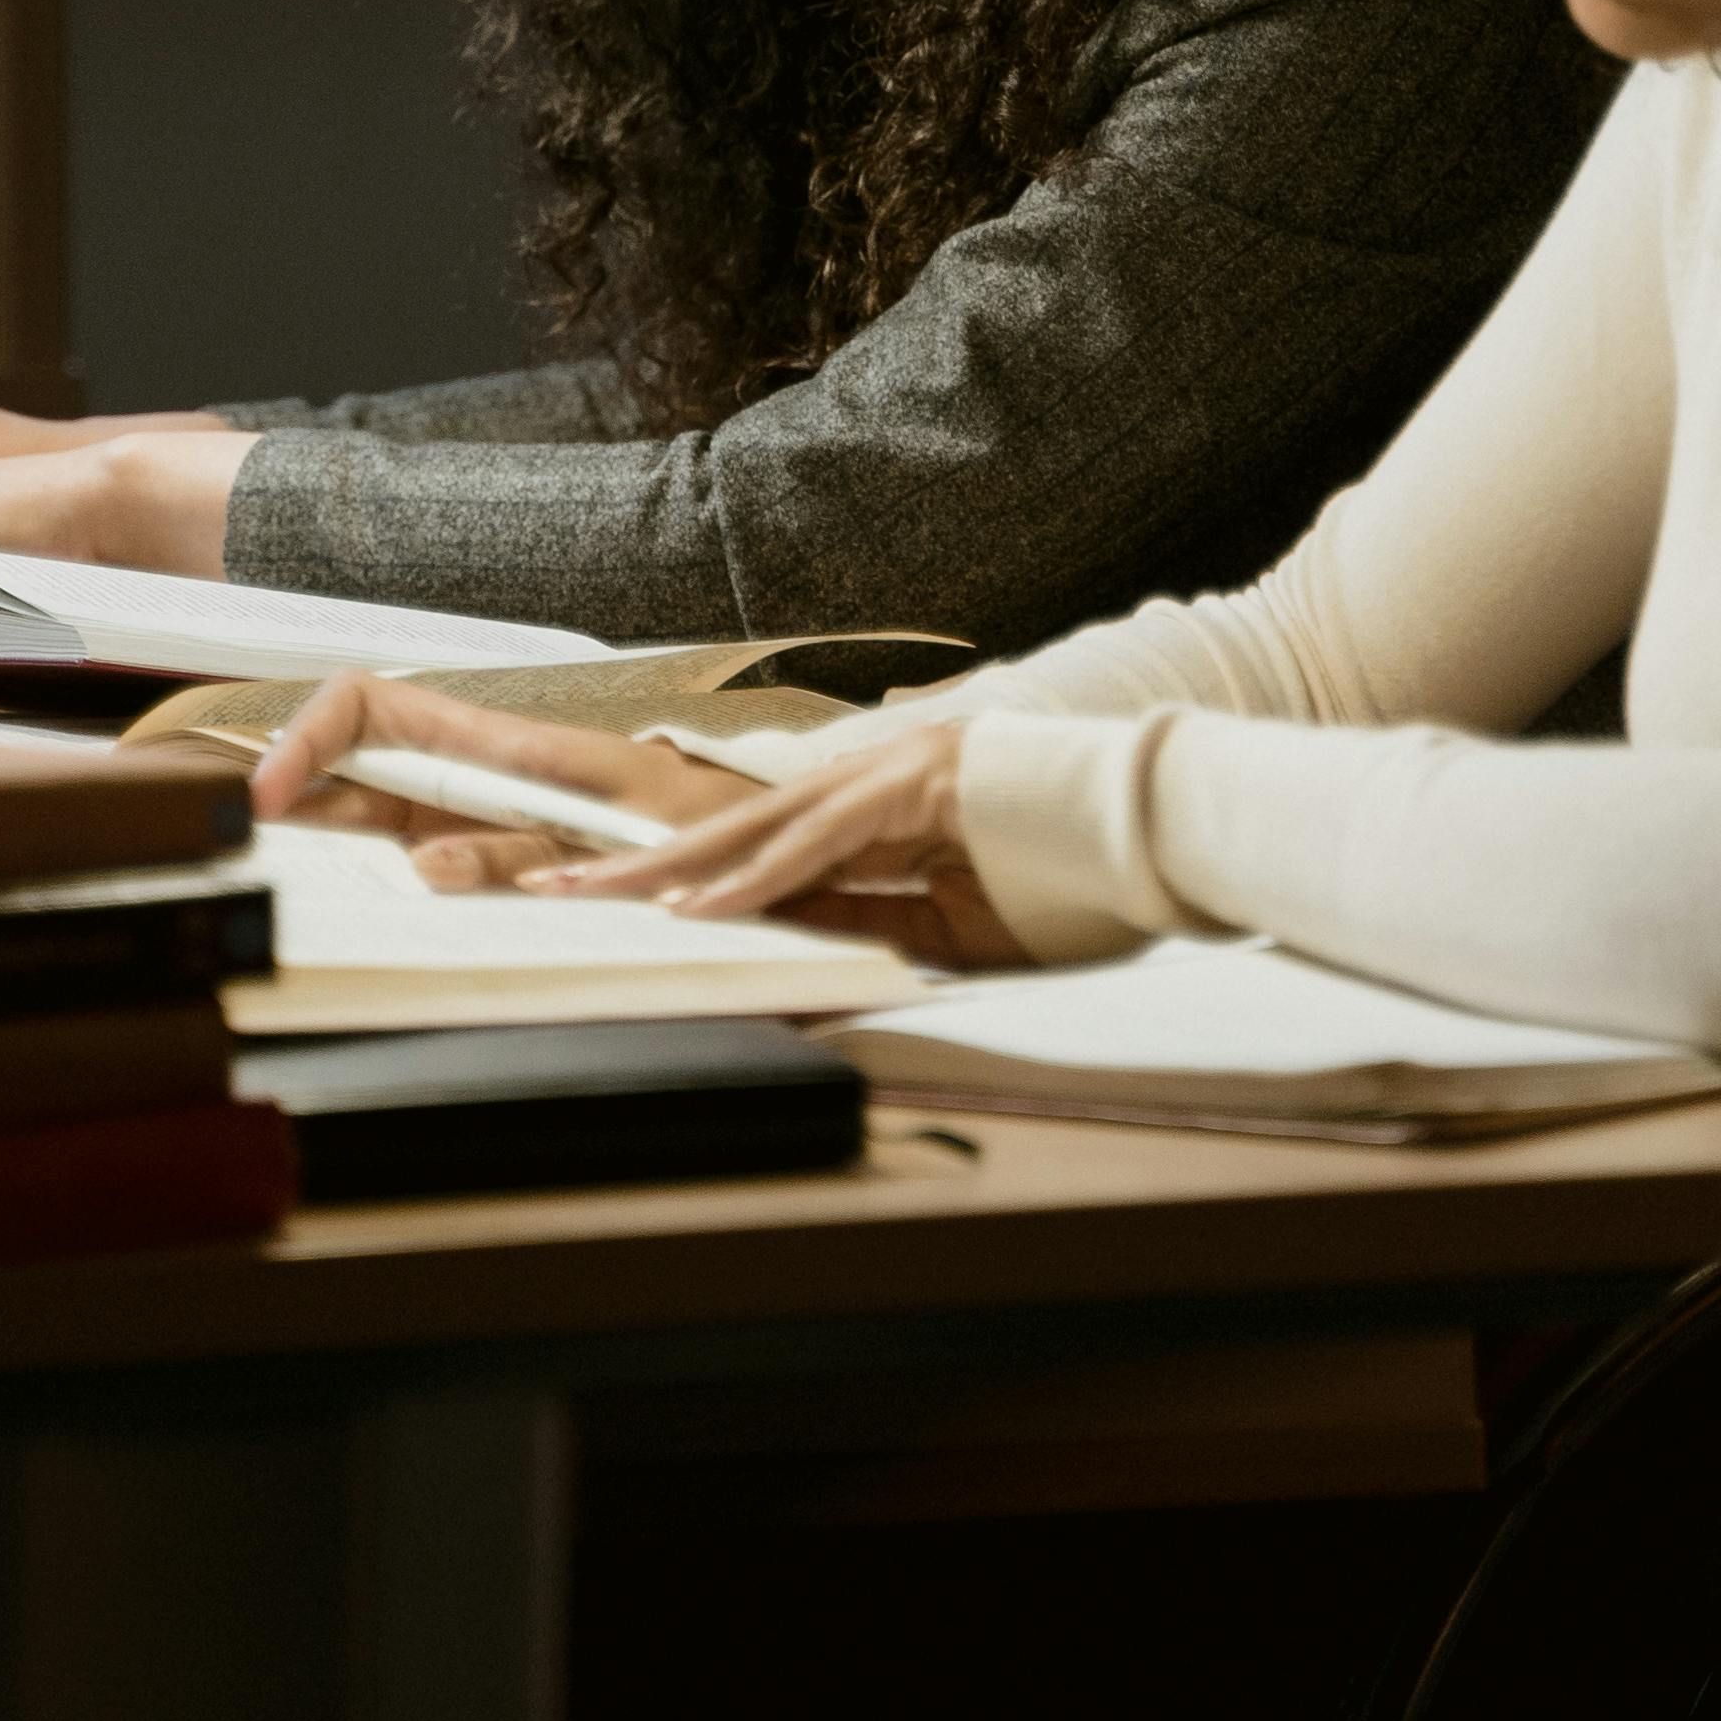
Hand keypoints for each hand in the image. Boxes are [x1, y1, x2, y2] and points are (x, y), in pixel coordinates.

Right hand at [249, 675, 769, 887]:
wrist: (762, 851)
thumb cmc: (701, 822)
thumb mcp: (615, 834)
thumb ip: (518, 854)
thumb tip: (428, 864)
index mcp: (497, 745)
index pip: (369, 706)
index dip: (307, 737)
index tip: (268, 796)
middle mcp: (474, 779)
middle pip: (351, 769)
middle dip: (291, 800)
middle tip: (239, 854)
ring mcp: (478, 825)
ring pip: (373, 824)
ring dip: (321, 851)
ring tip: (275, 891)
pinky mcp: (496, 870)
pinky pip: (423, 875)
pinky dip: (378, 894)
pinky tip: (350, 922)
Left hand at [491, 713, 1027, 968]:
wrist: (1166, 822)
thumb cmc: (1076, 873)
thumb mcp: (958, 922)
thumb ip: (878, 922)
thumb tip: (797, 950)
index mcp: (879, 804)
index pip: (761, 844)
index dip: (684, 873)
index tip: (615, 902)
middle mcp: (872, 775)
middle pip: (732, 825)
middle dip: (639, 861)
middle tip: (554, 886)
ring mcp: (893, 770)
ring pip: (757, 826)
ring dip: (671, 868)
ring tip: (594, 897)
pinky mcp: (918, 783)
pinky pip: (822, 845)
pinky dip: (758, 881)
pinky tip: (699, 909)